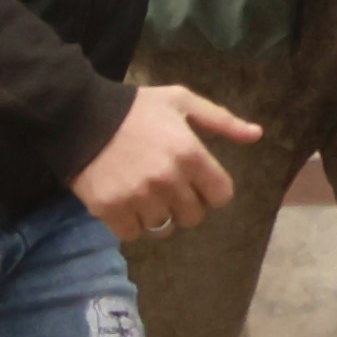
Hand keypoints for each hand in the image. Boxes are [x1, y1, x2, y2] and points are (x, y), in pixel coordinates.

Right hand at [73, 81, 262, 238]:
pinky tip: (125, 203)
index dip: (211, 190)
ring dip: (157, 215)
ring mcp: (139, 197)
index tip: (196, 181)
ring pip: (163, 228)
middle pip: (194, 216)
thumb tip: (257, 135)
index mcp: (190, 154)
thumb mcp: (181, 102)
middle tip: (167, 188)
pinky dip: (130, 224)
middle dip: (185, 204)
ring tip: (144, 194)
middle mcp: (168, 180)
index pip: (221, 196)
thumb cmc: (135, 108)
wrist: (79, 115)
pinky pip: (133, 234)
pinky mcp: (111, 210)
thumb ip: (221, 120)